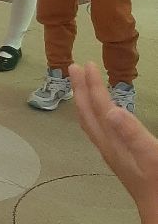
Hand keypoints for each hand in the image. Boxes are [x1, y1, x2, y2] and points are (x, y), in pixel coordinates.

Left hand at [69, 62, 157, 221]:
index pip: (98, 108)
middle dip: (81, 89)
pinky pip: (100, 133)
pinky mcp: (119, 159)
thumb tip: (112, 111)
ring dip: (85, 102)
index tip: (85, 64)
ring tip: (81, 86)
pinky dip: (96, 117)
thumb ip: (132, 134)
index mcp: (114, 143)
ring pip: (92, 123)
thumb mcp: (152, 156)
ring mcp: (112, 154)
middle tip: (74, 67)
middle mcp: (107, 147)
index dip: (91, 85)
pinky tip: (102, 118)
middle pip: (88, 113)